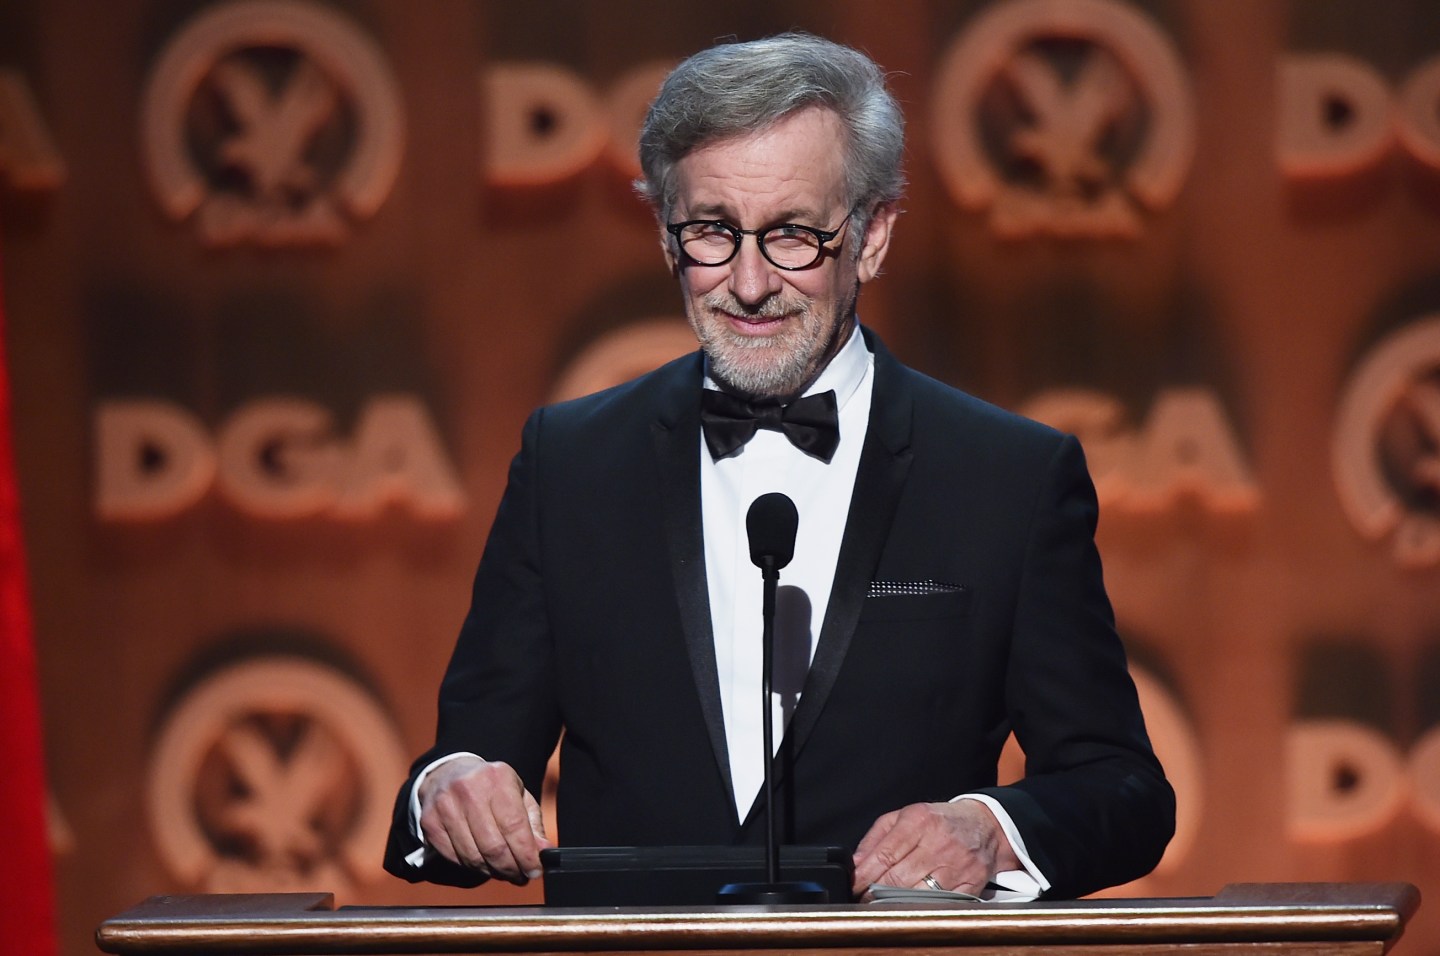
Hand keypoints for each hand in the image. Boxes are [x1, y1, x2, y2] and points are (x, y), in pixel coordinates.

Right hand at [417, 755, 550, 882]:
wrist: (450, 773)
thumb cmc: (491, 788)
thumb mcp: (518, 795)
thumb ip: (533, 825)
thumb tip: (543, 852)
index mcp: (497, 778)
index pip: (514, 826)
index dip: (526, 855)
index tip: (535, 871)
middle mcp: (469, 789)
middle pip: (493, 846)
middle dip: (510, 869)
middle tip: (520, 877)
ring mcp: (445, 805)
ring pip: (473, 856)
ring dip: (492, 871)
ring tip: (503, 871)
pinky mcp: (430, 821)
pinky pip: (454, 857)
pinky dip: (471, 867)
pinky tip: (482, 863)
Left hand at [851, 800, 1020, 898]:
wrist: (984, 825)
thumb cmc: (939, 821)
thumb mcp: (904, 816)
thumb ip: (876, 837)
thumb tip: (856, 862)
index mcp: (919, 821)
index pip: (885, 854)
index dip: (865, 875)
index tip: (854, 885)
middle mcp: (939, 842)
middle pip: (899, 878)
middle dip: (876, 891)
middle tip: (864, 897)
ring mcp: (956, 864)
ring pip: (918, 894)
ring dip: (896, 902)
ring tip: (884, 902)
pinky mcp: (971, 882)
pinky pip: (940, 903)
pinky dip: (923, 907)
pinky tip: (912, 905)